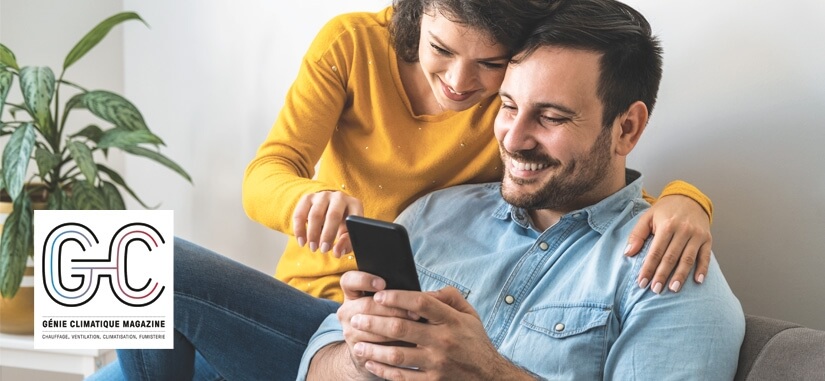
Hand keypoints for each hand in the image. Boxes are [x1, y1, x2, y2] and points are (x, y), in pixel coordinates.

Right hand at [292, 190, 362, 256]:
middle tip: (323, 250)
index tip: (335, 250)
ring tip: (313, 247)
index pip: (352, 219)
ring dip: (312, 234)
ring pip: (315, 214)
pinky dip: (299, 229)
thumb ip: (345, 244)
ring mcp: (323, 196)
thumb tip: (337, 252)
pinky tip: (302, 241)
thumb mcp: (348, 233)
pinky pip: (300, 213)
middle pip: (333, 215)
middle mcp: (339, 197)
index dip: (344, 236)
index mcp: (354, 204)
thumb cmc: (342, 224)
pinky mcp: (308, 198)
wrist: (329, 209)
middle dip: (327, 235)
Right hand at [335, 271, 412, 375]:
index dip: (364, 280)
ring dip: (395, 327)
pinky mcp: (356, 350)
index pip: (349, 280)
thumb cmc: (390, 318)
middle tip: (415, 312)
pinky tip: (408, 343)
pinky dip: (392, 344)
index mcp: (352, 293)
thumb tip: (433, 295)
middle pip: (365, 306)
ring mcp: (349, 331)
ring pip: (371, 327)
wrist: (376, 351)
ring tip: (416, 327)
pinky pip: (374, 347)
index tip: (382, 284)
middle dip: (392, 308)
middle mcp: (346, 311)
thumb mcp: (391, 303)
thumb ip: (403, 293)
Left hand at [348, 287, 532, 379]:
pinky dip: (383, 370)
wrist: (490, 376)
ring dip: (373, 349)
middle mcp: (443, 341)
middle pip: (401, 328)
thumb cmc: (474, 341)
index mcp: (451, 320)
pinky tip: (371, 363)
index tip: (378, 295)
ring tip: (357, 344)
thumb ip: (448, 297)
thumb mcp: (469, 314)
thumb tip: (422, 291)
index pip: (420, 304)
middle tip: (356, 318)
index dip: (397, 298)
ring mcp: (437, 364)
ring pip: (397, 355)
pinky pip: (402, 377)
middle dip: (374, 322)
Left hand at [625, 194, 711, 292]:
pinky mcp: (708, 239)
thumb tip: (628, 254)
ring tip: (673, 289)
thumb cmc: (665, 211)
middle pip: (671, 257)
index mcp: (667, 225)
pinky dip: (703, 269)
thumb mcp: (648, 217)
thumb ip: (637, 235)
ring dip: (680, 275)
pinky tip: (698, 281)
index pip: (656, 251)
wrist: (689, 198)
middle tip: (655, 289)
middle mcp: (683, 230)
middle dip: (662, 275)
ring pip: (688, 259)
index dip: (649, 268)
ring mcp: (697, 235)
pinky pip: (706, 256)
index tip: (642, 282)